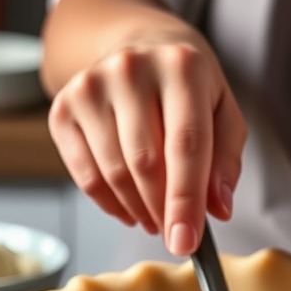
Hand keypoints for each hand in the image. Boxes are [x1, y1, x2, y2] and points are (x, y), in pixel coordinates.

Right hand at [47, 17, 246, 255]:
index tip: (185, 242)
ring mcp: (91, 85)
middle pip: (145, 163)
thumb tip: (217, 209)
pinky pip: (84, 175)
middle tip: (174, 235)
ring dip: (138, 210)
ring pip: (113, 172)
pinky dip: (109, 203)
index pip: (185, 145)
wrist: (141, 48)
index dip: (185, 200)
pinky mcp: (63, 107)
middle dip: (162, 211)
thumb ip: (227, 161)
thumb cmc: (188, 89)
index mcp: (181, 67)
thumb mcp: (224, 114)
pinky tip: (130, 207)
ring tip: (156, 218)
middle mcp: (131, 68)